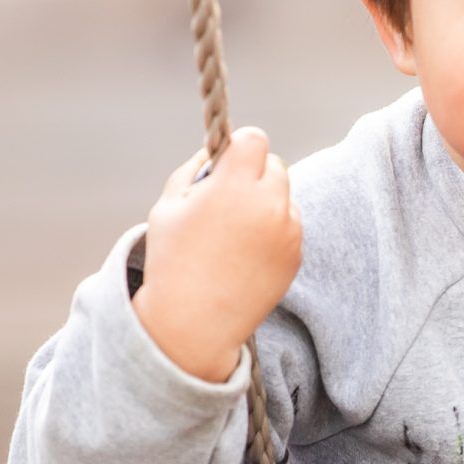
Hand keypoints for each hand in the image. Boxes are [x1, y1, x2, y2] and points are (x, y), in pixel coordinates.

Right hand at [132, 127, 302, 381]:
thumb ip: (194, 168)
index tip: (227, 162)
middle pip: (274, 165)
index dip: (239, 147)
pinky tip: (246, 255)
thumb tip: (214, 149)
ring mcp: (287, 231)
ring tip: (234, 234)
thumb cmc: (172, 260)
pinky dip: (274, 231)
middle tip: (227, 198)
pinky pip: (290, 226)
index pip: (254, 139)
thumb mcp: (167, 206)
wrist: (194, 323)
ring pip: (285, 197)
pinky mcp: (296, 254)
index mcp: (233, 185)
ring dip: (266, 203)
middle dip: (254, 174)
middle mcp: (268, 204)